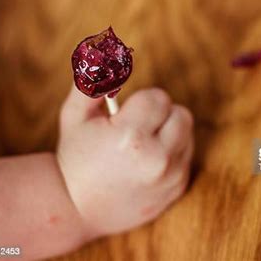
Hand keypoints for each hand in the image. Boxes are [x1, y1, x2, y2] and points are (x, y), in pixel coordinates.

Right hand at [57, 87, 193, 235]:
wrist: (78, 209)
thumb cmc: (76, 157)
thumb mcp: (74, 116)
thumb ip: (92, 80)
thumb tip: (109, 52)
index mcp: (131, 138)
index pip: (159, 98)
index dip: (141, 102)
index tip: (125, 115)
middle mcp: (157, 159)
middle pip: (180, 113)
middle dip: (160, 114)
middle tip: (137, 127)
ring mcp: (170, 176)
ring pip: (187, 133)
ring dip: (169, 131)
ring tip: (143, 144)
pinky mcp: (178, 188)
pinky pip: (186, 155)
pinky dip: (172, 152)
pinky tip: (149, 162)